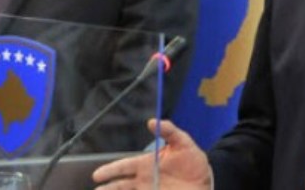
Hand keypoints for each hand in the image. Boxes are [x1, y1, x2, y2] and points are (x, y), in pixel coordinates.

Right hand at [93, 119, 211, 189]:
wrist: (206, 181)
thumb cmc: (193, 162)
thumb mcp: (183, 143)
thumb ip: (169, 131)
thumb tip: (152, 121)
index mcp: (146, 164)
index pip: (124, 166)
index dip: (110, 170)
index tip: (97, 175)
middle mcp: (144, 180)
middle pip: (120, 185)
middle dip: (108, 188)